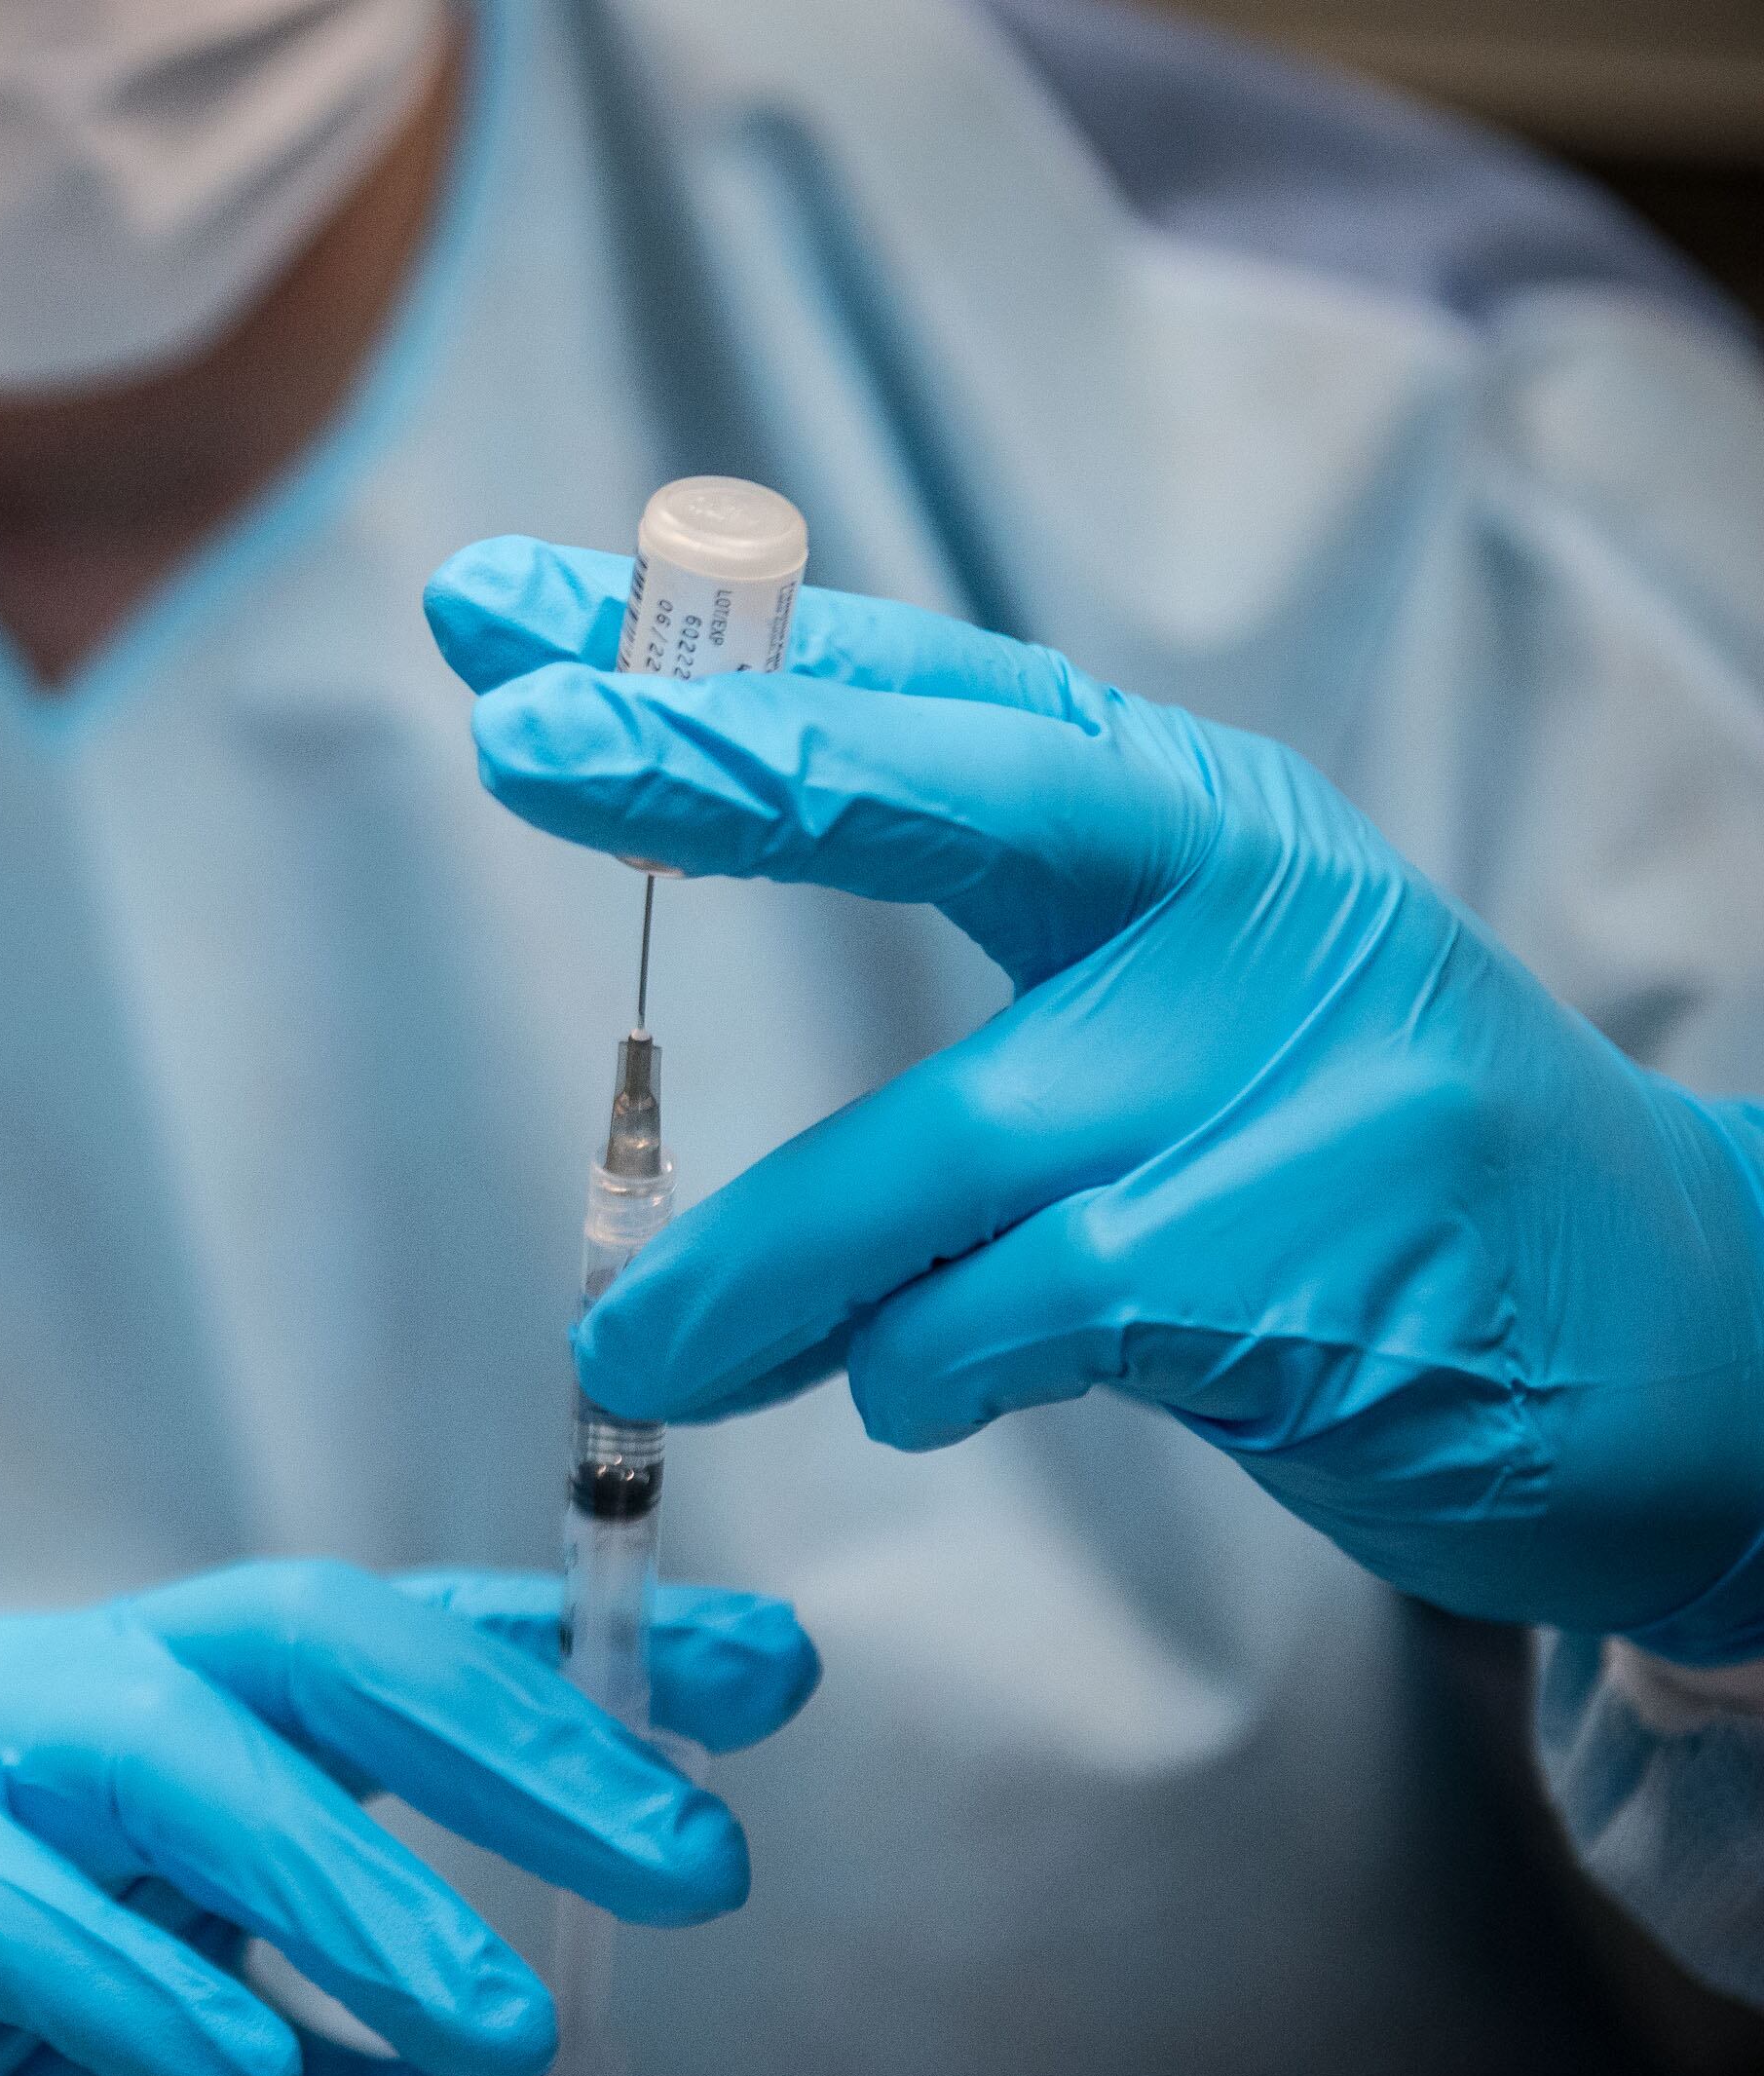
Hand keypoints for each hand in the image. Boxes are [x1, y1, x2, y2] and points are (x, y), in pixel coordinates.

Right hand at [0, 1559, 820, 2075]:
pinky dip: (111, 1972)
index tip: (780, 1677)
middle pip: (314, 1651)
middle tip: (694, 1858)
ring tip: (495, 2020)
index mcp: (193, 1735)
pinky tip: (237, 2062)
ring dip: (344, 1877)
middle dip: (516, 1744)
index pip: (415, 1661)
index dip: (591, 1660)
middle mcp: (77, 1703)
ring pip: (162, 1752)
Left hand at [427, 537, 1763, 1659]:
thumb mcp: (1176, 990)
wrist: (1678, 1333)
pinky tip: (907, 1394)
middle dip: (718, 761)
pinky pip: (1024, 1314)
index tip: (499, 612)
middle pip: (953, 787)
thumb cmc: (1340, 1155)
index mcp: (1188, 817)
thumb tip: (691, 847)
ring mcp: (1293, 1071)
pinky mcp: (1307, 1259)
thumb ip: (978, 931)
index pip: (916, 687)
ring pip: (947, 1147)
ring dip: (754, 1267)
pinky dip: (921, 1368)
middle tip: (515, 744)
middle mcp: (1244, 898)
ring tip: (638, 1349)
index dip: (704, 650)